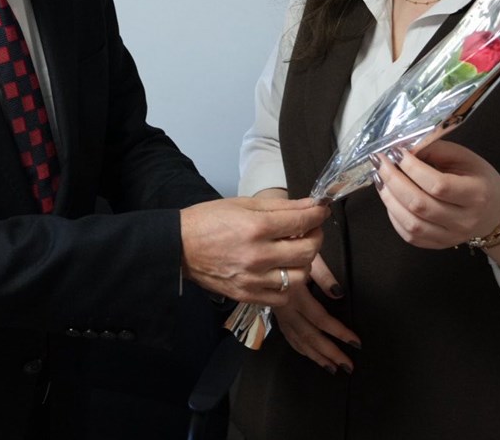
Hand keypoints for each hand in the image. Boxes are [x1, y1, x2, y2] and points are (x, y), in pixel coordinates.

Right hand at [179, 197, 327, 305]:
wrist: (178, 247)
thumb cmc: (209, 220)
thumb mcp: (244, 204)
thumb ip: (281, 206)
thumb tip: (312, 205)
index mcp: (256, 227)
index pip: (302, 221)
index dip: (318, 215)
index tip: (321, 211)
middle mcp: (257, 256)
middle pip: (307, 251)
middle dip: (315, 237)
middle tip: (309, 230)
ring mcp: (253, 279)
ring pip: (300, 277)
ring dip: (303, 263)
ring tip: (294, 253)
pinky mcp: (247, 295)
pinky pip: (283, 296)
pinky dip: (287, 284)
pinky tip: (280, 271)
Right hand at [272, 254, 360, 373]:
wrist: (257, 247)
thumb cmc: (287, 245)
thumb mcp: (308, 255)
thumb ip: (324, 275)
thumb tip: (338, 295)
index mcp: (294, 292)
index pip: (320, 319)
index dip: (339, 332)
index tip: (355, 342)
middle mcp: (285, 306)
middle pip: (308, 335)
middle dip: (329, 352)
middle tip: (347, 366)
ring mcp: (279, 311)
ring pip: (297, 339)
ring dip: (315, 355)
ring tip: (332, 367)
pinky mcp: (275, 311)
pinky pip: (287, 335)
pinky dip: (299, 347)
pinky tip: (308, 354)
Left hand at [373, 140, 499, 248]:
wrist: (493, 211)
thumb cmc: (476, 178)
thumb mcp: (463, 157)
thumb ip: (434, 150)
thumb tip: (402, 149)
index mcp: (476, 194)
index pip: (438, 185)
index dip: (412, 168)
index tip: (396, 152)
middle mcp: (465, 220)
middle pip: (420, 205)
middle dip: (394, 181)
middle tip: (380, 163)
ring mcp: (451, 237)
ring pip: (411, 224)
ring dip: (389, 199)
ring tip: (380, 179)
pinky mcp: (438, 245)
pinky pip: (409, 235)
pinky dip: (393, 215)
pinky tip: (389, 197)